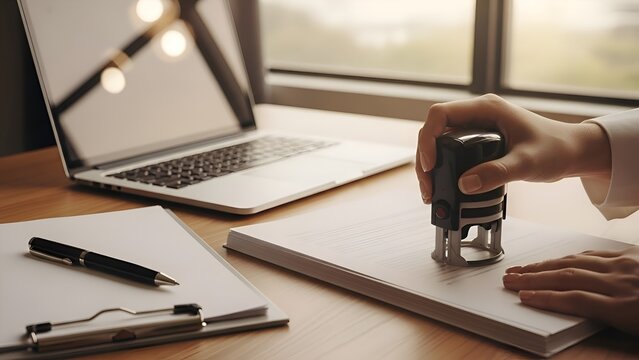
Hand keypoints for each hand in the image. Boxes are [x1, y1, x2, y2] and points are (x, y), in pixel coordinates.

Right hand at [415, 94, 610, 202]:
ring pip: (439, 142)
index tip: (431, 165)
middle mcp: (477, 114)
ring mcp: (476, 127)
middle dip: (425, 159)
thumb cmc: (556, 149)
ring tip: (431, 192)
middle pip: (434, 130)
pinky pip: (450, 152)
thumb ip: (497, 173)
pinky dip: (442, 169)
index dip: (428, 139)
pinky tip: (442, 186)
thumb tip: (465, 184)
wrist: (573, 152)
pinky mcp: (477, 142)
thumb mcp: (527, 163)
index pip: (440, 114)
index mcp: (486, 108)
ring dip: (431, 166)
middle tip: (428, 187)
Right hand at [502, 246, 638, 335]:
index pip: (575, 300)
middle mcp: (622, 281)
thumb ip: (610, 317)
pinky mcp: (633, 254)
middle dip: (534, 277)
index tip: (524, 297)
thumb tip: (574, 306)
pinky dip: (571, 256)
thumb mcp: (637, 330)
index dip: (546, 299)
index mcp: (626, 307)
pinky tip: (559, 259)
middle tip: (511, 278)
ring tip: (524, 268)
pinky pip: (595, 252)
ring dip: (545, 264)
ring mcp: (627, 264)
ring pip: (576, 261)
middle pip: (569, 277)